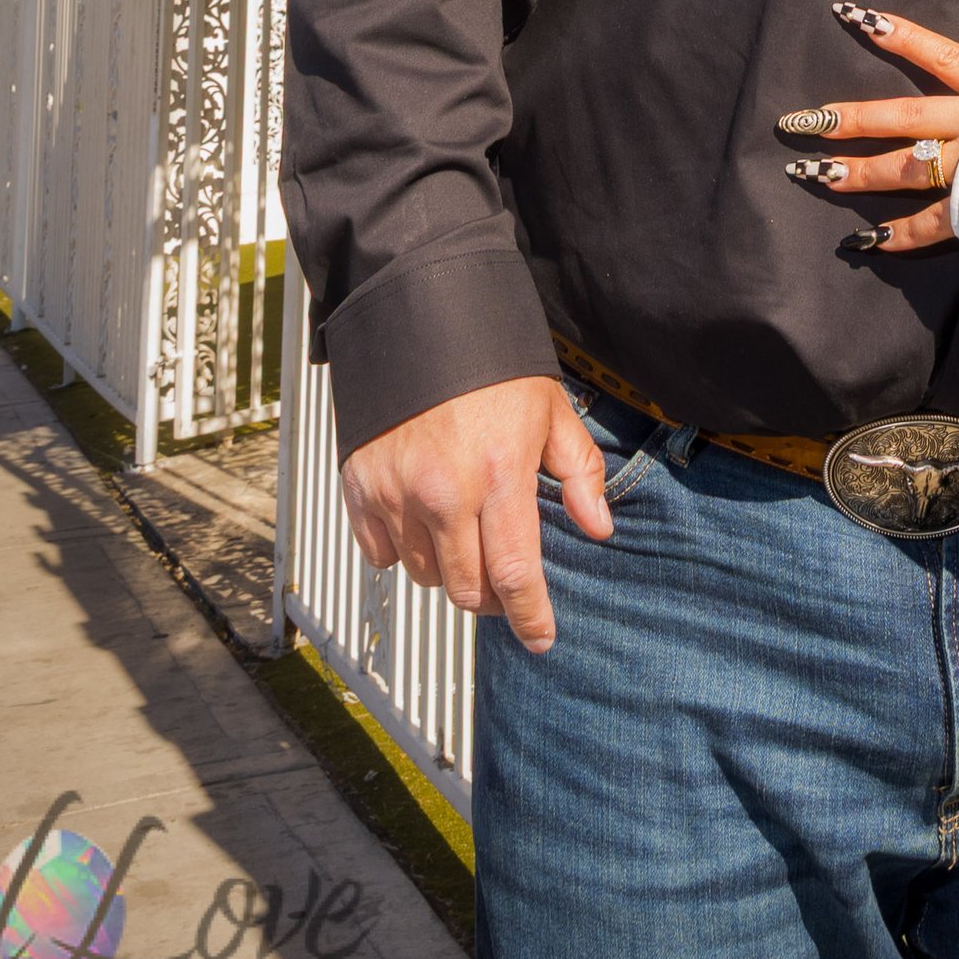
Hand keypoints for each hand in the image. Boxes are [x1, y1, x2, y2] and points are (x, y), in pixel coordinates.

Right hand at [338, 374, 610, 652]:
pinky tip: (422, 523)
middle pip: (467, 589)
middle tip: (507, 584)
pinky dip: (402, 550)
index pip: (514, 573)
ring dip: (449, 571)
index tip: (541, 639)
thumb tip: (598, 528)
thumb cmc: (493, 365)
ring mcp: (396, 492)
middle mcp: (443, 493)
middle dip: (492, 600)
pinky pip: (381, 552)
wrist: (422, 319)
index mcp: (498, 474)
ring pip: (425, 575)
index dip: (529, 616)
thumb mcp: (551, 410)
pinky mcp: (360, 485)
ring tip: (466, 540)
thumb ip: (578, 472)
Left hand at [782, 1, 958, 255]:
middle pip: (899, 116)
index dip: (897, 35)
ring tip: (813, 173)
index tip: (856, 17)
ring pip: (901, 168)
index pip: (936, 54)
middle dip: (847, 119)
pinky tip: (868, 241)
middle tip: (800, 121)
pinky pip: (930, 226)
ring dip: (856, 172)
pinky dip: (899, 236)